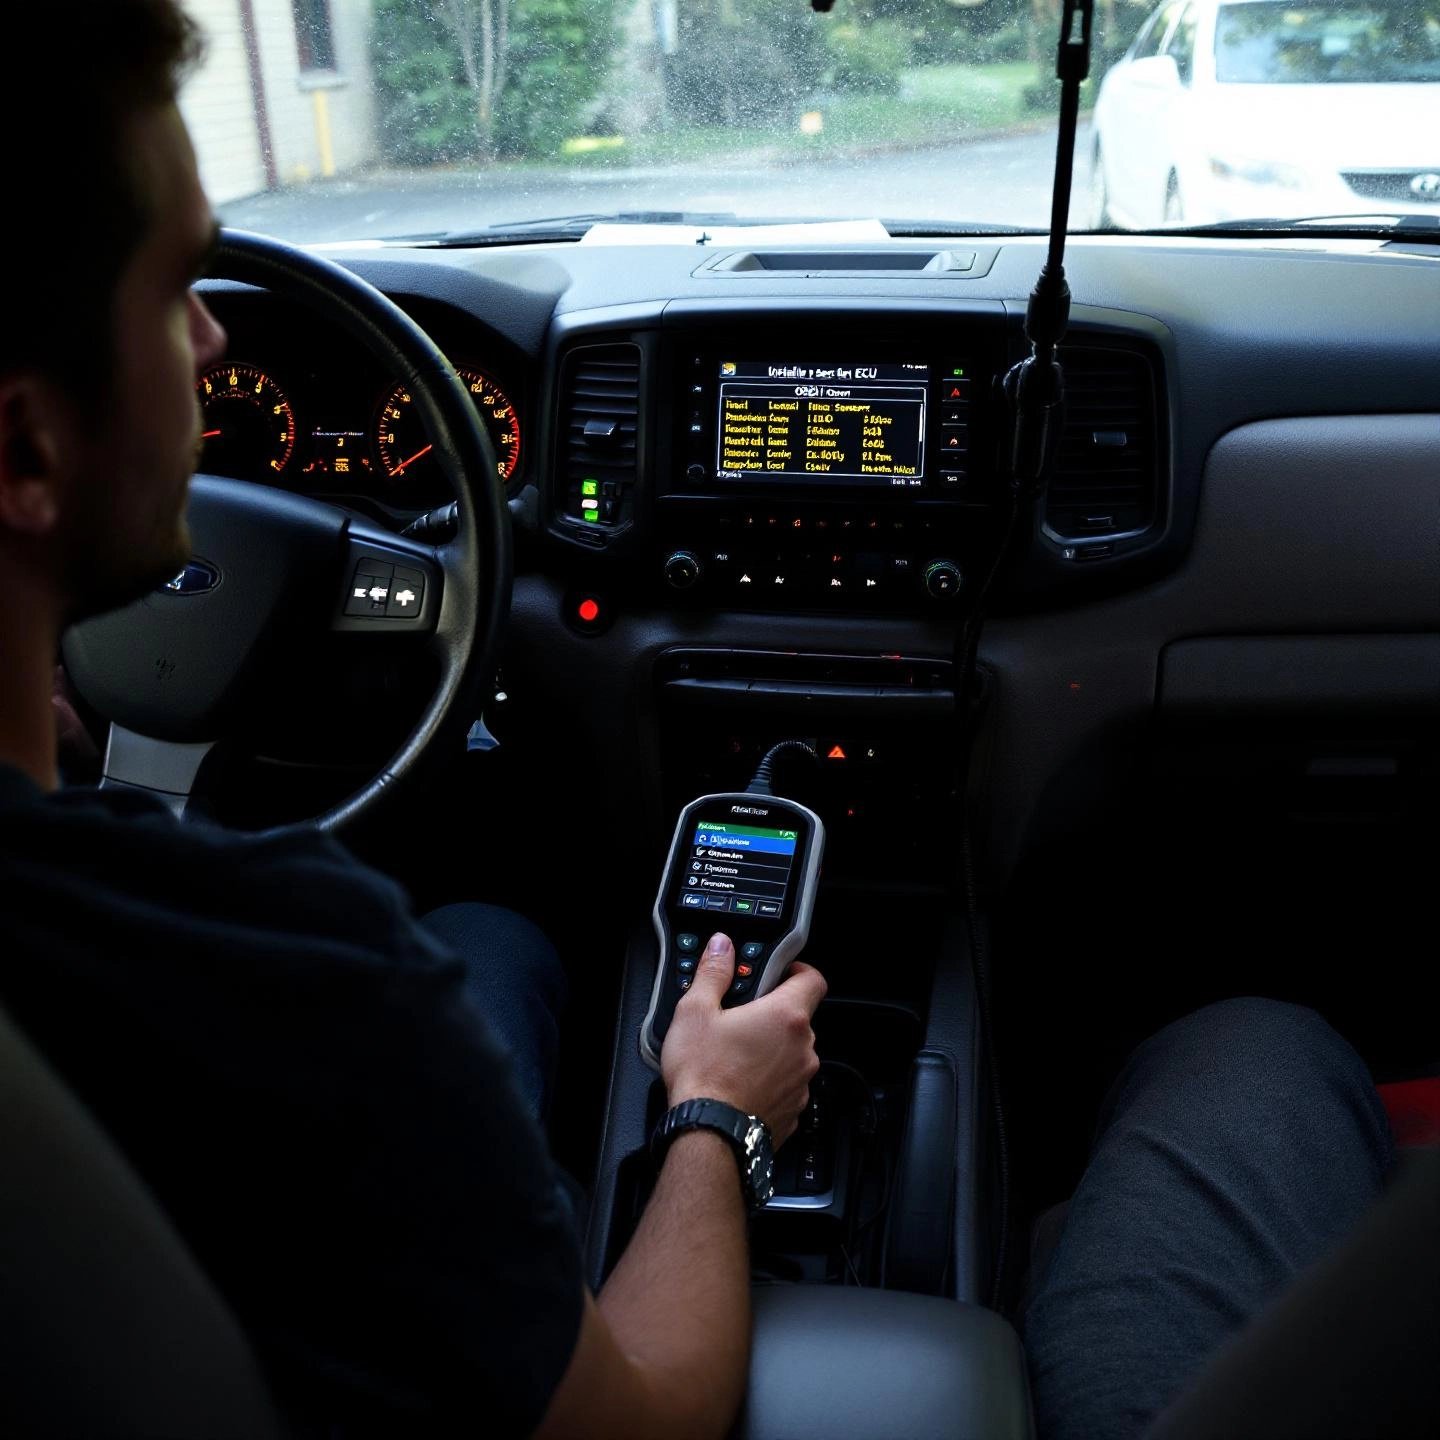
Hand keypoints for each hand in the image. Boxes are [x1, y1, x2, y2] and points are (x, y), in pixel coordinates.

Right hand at [661, 933, 825, 1146]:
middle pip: (799, 1018)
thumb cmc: (704, 1077)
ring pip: (792, 1053)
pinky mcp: (794, 1109)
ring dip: (772, 1050)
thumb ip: (713, 972)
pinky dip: (770, 1080)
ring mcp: (801, 1082)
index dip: (797, 971)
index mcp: (786, 1017)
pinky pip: (787, 1084)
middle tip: (741, 1018)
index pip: (813, 978)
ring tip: (735, 1056)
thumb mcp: (696, 1011)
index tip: (779, 973)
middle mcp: (803, 1049)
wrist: (709, 1136)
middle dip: (773, 1014)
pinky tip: (741, 1083)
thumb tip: (721, 947)